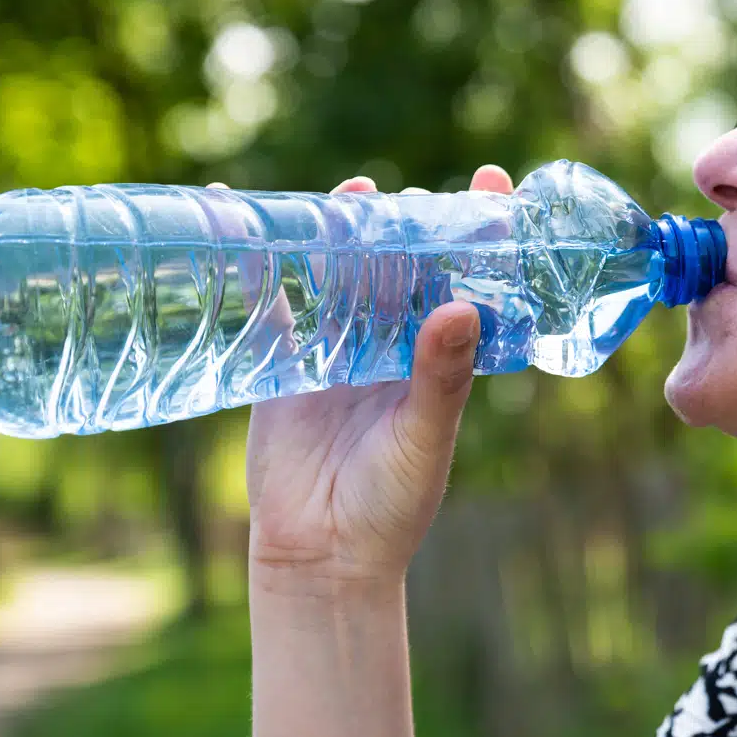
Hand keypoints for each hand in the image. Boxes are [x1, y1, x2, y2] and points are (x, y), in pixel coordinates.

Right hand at [211, 165, 515, 588]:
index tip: (493, 181)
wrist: (320, 555)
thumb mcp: (425, 437)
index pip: (466, 276)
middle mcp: (393, 342)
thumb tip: (463, 306)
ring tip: (351, 191)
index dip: (482, 230)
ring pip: (343, 272)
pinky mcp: (284, 359)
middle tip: (408, 193)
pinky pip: (270, 300)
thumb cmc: (392, 504)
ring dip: (345, 231)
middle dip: (408, 221)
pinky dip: (258, 260)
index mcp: (439, 355)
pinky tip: (243, 214)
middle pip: (403, 262)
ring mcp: (338, 346)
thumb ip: (442, 376)